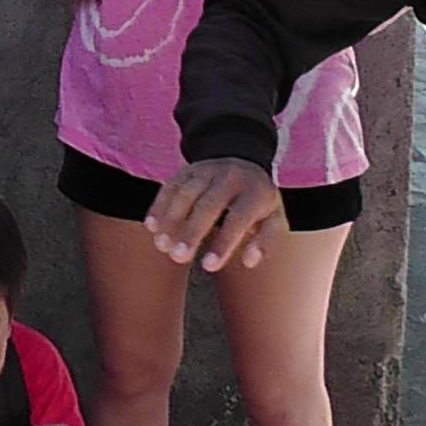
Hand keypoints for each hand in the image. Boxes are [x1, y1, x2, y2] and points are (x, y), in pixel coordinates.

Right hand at [143, 159, 281, 271]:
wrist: (244, 159)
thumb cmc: (257, 201)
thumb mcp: (273, 218)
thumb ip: (265, 241)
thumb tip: (249, 262)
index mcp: (255, 193)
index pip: (238, 218)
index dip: (223, 242)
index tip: (208, 266)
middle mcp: (230, 178)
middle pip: (208, 205)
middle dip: (191, 231)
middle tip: (178, 257)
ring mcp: (207, 171)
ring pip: (186, 194)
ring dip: (171, 220)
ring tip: (161, 245)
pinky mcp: (188, 170)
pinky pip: (171, 186)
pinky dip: (159, 205)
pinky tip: (151, 226)